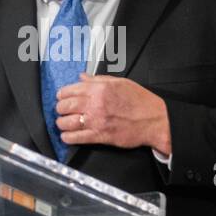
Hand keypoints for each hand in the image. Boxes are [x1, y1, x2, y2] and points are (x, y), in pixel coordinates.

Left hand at [55, 73, 171, 155]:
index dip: (62, 94)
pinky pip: (76, 137)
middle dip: (60, 109)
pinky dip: (68, 138)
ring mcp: (97, 120)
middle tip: (61, 111)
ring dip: (61, 124)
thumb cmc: (140, 101)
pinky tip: (67, 136)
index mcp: (100, 88)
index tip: (61, 97)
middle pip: (65, 106)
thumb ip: (98, 79)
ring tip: (63, 124)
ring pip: (67, 122)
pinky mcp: (100, 135)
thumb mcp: (120, 82)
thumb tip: (82, 77)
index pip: (70, 90)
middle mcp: (95, 103)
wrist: (154, 120)